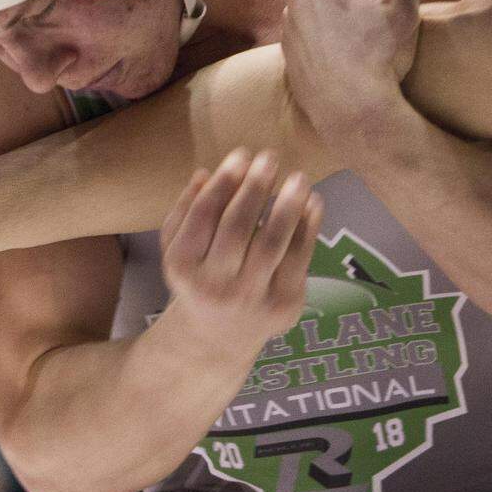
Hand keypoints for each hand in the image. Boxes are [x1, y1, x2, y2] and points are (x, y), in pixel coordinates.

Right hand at [160, 149, 322, 351]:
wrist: (218, 337)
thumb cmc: (201, 277)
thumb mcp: (178, 247)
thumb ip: (186, 210)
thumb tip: (204, 173)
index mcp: (183, 265)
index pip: (204, 215)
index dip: (225, 181)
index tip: (242, 154)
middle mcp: (215, 285)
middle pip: (238, 227)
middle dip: (256, 187)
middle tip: (270, 157)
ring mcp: (251, 298)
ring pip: (272, 244)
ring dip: (288, 205)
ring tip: (299, 177)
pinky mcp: (283, 305)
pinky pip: (299, 259)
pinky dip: (310, 227)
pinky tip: (314, 202)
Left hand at [282, 0, 424, 147]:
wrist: (351, 110)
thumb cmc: (381, 57)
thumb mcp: (407, 8)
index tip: (393, 9)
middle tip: (378, 28)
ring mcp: (289, 17)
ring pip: (329, 1)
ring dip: (346, 13)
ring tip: (361, 44)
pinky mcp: (286, 42)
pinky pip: (314, 25)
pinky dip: (329, 33)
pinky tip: (344, 56)